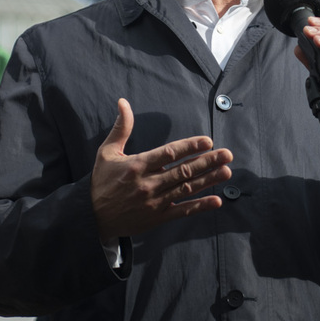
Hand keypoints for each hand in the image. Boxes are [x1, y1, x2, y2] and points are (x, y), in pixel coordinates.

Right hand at [91, 99, 232, 240]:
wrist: (92, 217)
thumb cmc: (101, 181)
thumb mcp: (107, 152)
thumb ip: (121, 128)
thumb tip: (123, 102)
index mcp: (137, 165)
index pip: (169, 154)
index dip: (189, 147)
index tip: (207, 141)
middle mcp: (148, 184)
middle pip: (183, 171)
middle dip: (207, 162)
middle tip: (227, 154)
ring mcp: (154, 202)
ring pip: (186, 189)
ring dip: (208, 180)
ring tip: (227, 171)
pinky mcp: (157, 217)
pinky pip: (182, 211)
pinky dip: (200, 207)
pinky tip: (216, 200)